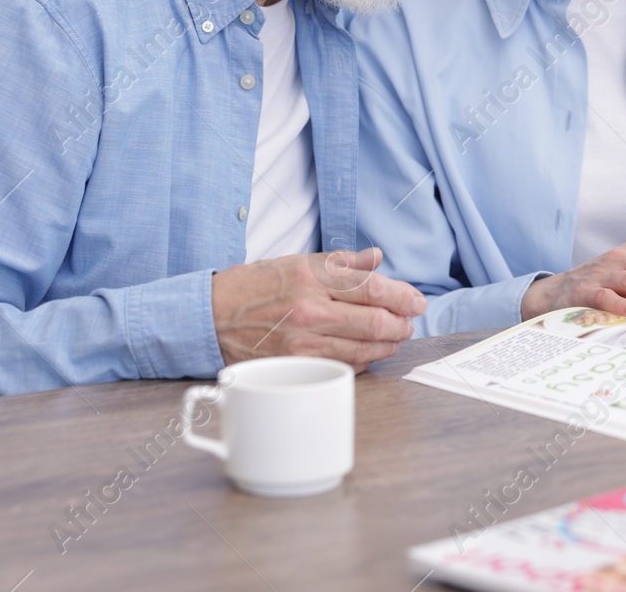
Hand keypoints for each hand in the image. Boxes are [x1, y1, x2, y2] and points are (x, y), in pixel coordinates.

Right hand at [211, 247, 426, 371]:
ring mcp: (303, 341)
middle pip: (376, 322)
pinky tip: (369, 352)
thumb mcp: (295, 261)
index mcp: (311, 277)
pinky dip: (364, 359)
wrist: (209, 317)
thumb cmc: (252, 286)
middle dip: (402, 323)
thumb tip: (376, 259)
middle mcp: (310, 309)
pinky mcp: (297, 365)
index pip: (372, 287)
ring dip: (388, 344)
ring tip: (395, 337)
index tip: (416, 301)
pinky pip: (344, 365)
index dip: (403, 296)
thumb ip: (341, 262)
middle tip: (409, 321)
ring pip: (364, 348)